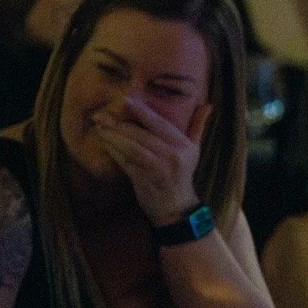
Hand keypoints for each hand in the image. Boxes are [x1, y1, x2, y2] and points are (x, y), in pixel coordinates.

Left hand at [93, 98, 211, 225]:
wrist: (176, 206)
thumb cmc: (183, 173)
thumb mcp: (194, 149)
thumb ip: (198, 125)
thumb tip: (207, 105)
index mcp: (183, 145)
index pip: (159, 124)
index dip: (142, 111)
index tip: (126, 100)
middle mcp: (172, 156)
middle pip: (141, 135)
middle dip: (119, 124)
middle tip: (102, 115)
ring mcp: (157, 169)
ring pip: (131, 147)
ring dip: (113, 137)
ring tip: (100, 127)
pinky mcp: (143, 180)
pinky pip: (125, 162)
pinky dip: (114, 152)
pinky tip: (105, 143)